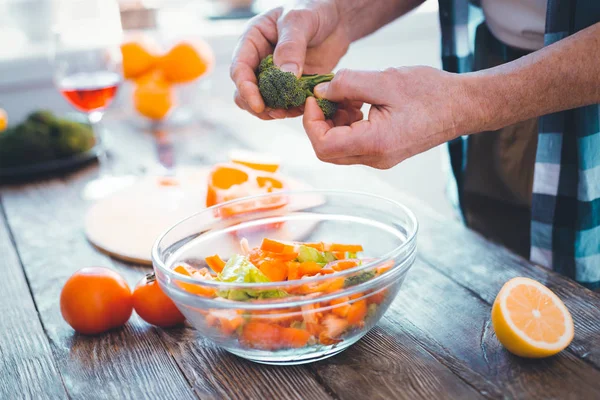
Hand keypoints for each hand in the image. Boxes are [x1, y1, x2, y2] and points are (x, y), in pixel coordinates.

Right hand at [230, 1, 349, 119]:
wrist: (337, 18)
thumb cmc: (314, 9)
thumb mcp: (299, 21)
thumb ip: (291, 47)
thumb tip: (285, 76)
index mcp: (253, 41)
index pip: (240, 69)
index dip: (246, 88)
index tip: (258, 104)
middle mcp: (260, 60)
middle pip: (246, 90)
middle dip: (257, 104)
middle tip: (275, 113)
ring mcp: (276, 75)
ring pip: (264, 101)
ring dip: (274, 110)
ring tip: (291, 111)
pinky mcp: (293, 85)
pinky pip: (287, 103)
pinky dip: (293, 109)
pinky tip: (305, 108)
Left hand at [303, 66, 464, 168]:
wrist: (462, 106)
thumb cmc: (431, 93)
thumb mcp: (385, 81)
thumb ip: (347, 85)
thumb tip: (320, 91)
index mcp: (376, 143)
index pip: (324, 146)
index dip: (311, 122)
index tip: (314, 98)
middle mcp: (376, 159)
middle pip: (328, 151)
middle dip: (321, 121)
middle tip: (329, 95)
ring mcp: (380, 159)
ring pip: (339, 148)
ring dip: (334, 121)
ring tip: (350, 97)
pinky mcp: (383, 153)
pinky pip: (353, 144)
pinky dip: (347, 124)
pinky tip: (359, 104)